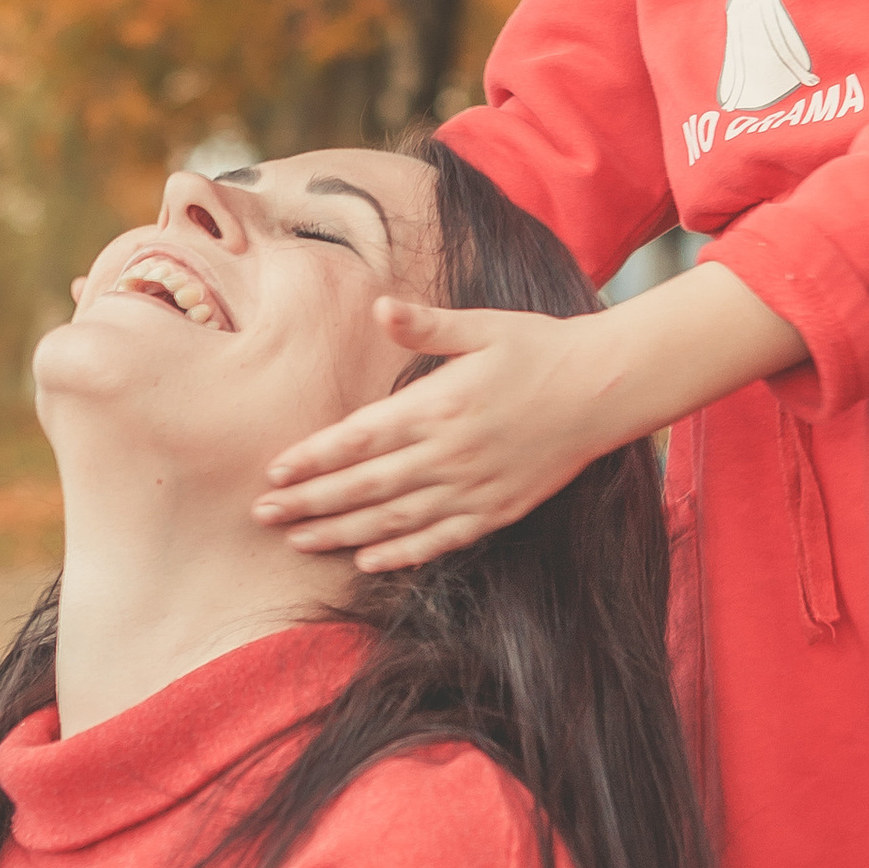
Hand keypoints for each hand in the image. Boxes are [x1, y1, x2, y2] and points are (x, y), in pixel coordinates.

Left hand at [256, 298, 627, 566]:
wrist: (605, 389)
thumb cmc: (539, 349)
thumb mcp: (483, 325)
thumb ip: (426, 324)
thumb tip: (381, 306)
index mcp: (439, 405)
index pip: (359, 440)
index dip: (312, 459)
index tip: (273, 473)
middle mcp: (451, 453)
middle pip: (364, 487)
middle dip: (309, 503)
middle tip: (262, 516)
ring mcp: (474, 488)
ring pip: (394, 520)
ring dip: (341, 533)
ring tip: (298, 541)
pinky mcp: (497, 510)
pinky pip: (440, 540)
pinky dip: (401, 554)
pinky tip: (367, 561)